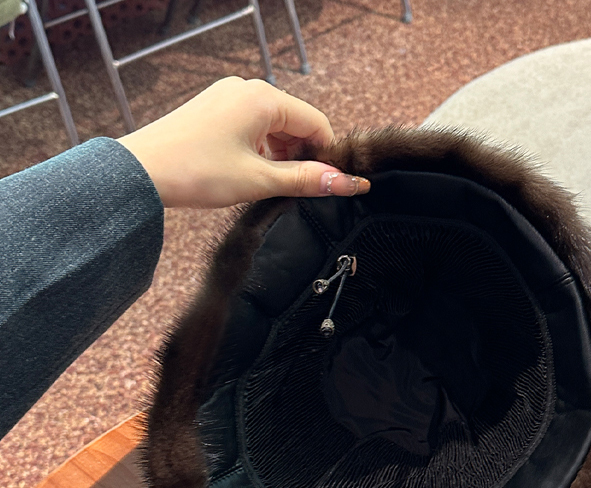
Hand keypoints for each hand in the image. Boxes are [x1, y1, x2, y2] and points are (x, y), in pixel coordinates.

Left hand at [117, 77, 369, 207]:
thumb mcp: (259, 180)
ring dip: (279, 155)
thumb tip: (344, 182)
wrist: (140, 172)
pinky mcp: (214, 109)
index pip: (317, 123)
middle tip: (294, 190)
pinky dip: (259, 150)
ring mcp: (228, 97)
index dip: (327, 156)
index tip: (328, 183)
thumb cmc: (194, 171)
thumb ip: (306, 180)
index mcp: (263, 98)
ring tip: (266, 185)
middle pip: (295, 123)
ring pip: (273, 126)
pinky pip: (251, 126)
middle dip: (301, 156)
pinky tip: (248, 173)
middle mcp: (247, 89)